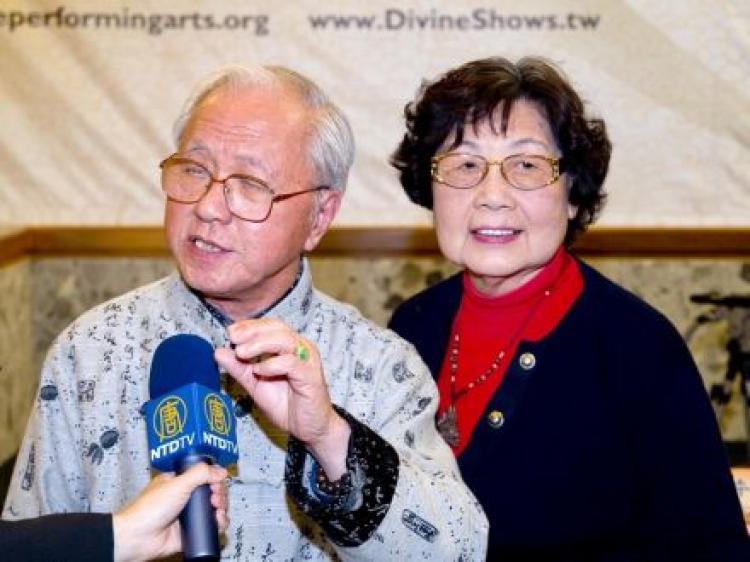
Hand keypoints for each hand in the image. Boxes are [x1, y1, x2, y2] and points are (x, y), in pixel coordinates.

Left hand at [112, 463, 228, 561]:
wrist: (138, 538)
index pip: (202, 476)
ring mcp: (187, 516)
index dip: (213, 478)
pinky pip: (209, 527)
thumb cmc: (149, 509)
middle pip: (210, 493)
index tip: (218, 482)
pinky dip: (218, 524)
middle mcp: (183, 498)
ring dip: (221, 509)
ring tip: (218, 511)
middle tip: (216, 498)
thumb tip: (221, 471)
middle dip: (219, 494)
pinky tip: (219, 522)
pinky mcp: (189, 532)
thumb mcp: (177, 484)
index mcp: (177, 483)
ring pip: (213, 510)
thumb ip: (200, 474)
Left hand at [215, 318, 349, 478]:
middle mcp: (300, 348)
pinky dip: (272, 364)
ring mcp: (307, 360)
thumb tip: (219, 352)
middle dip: (252, 331)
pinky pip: (291, 363)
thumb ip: (239, 368)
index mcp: (289, 346)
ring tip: (242, 353)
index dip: (250, 326)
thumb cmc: (287, 405)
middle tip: (233, 339)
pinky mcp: (310, 375)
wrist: (308, 428)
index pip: (269, 326)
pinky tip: (259, 371)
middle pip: (277, 328)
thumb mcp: (255, 384)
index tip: (231, 332)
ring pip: (284, 340)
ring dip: (259, 344)